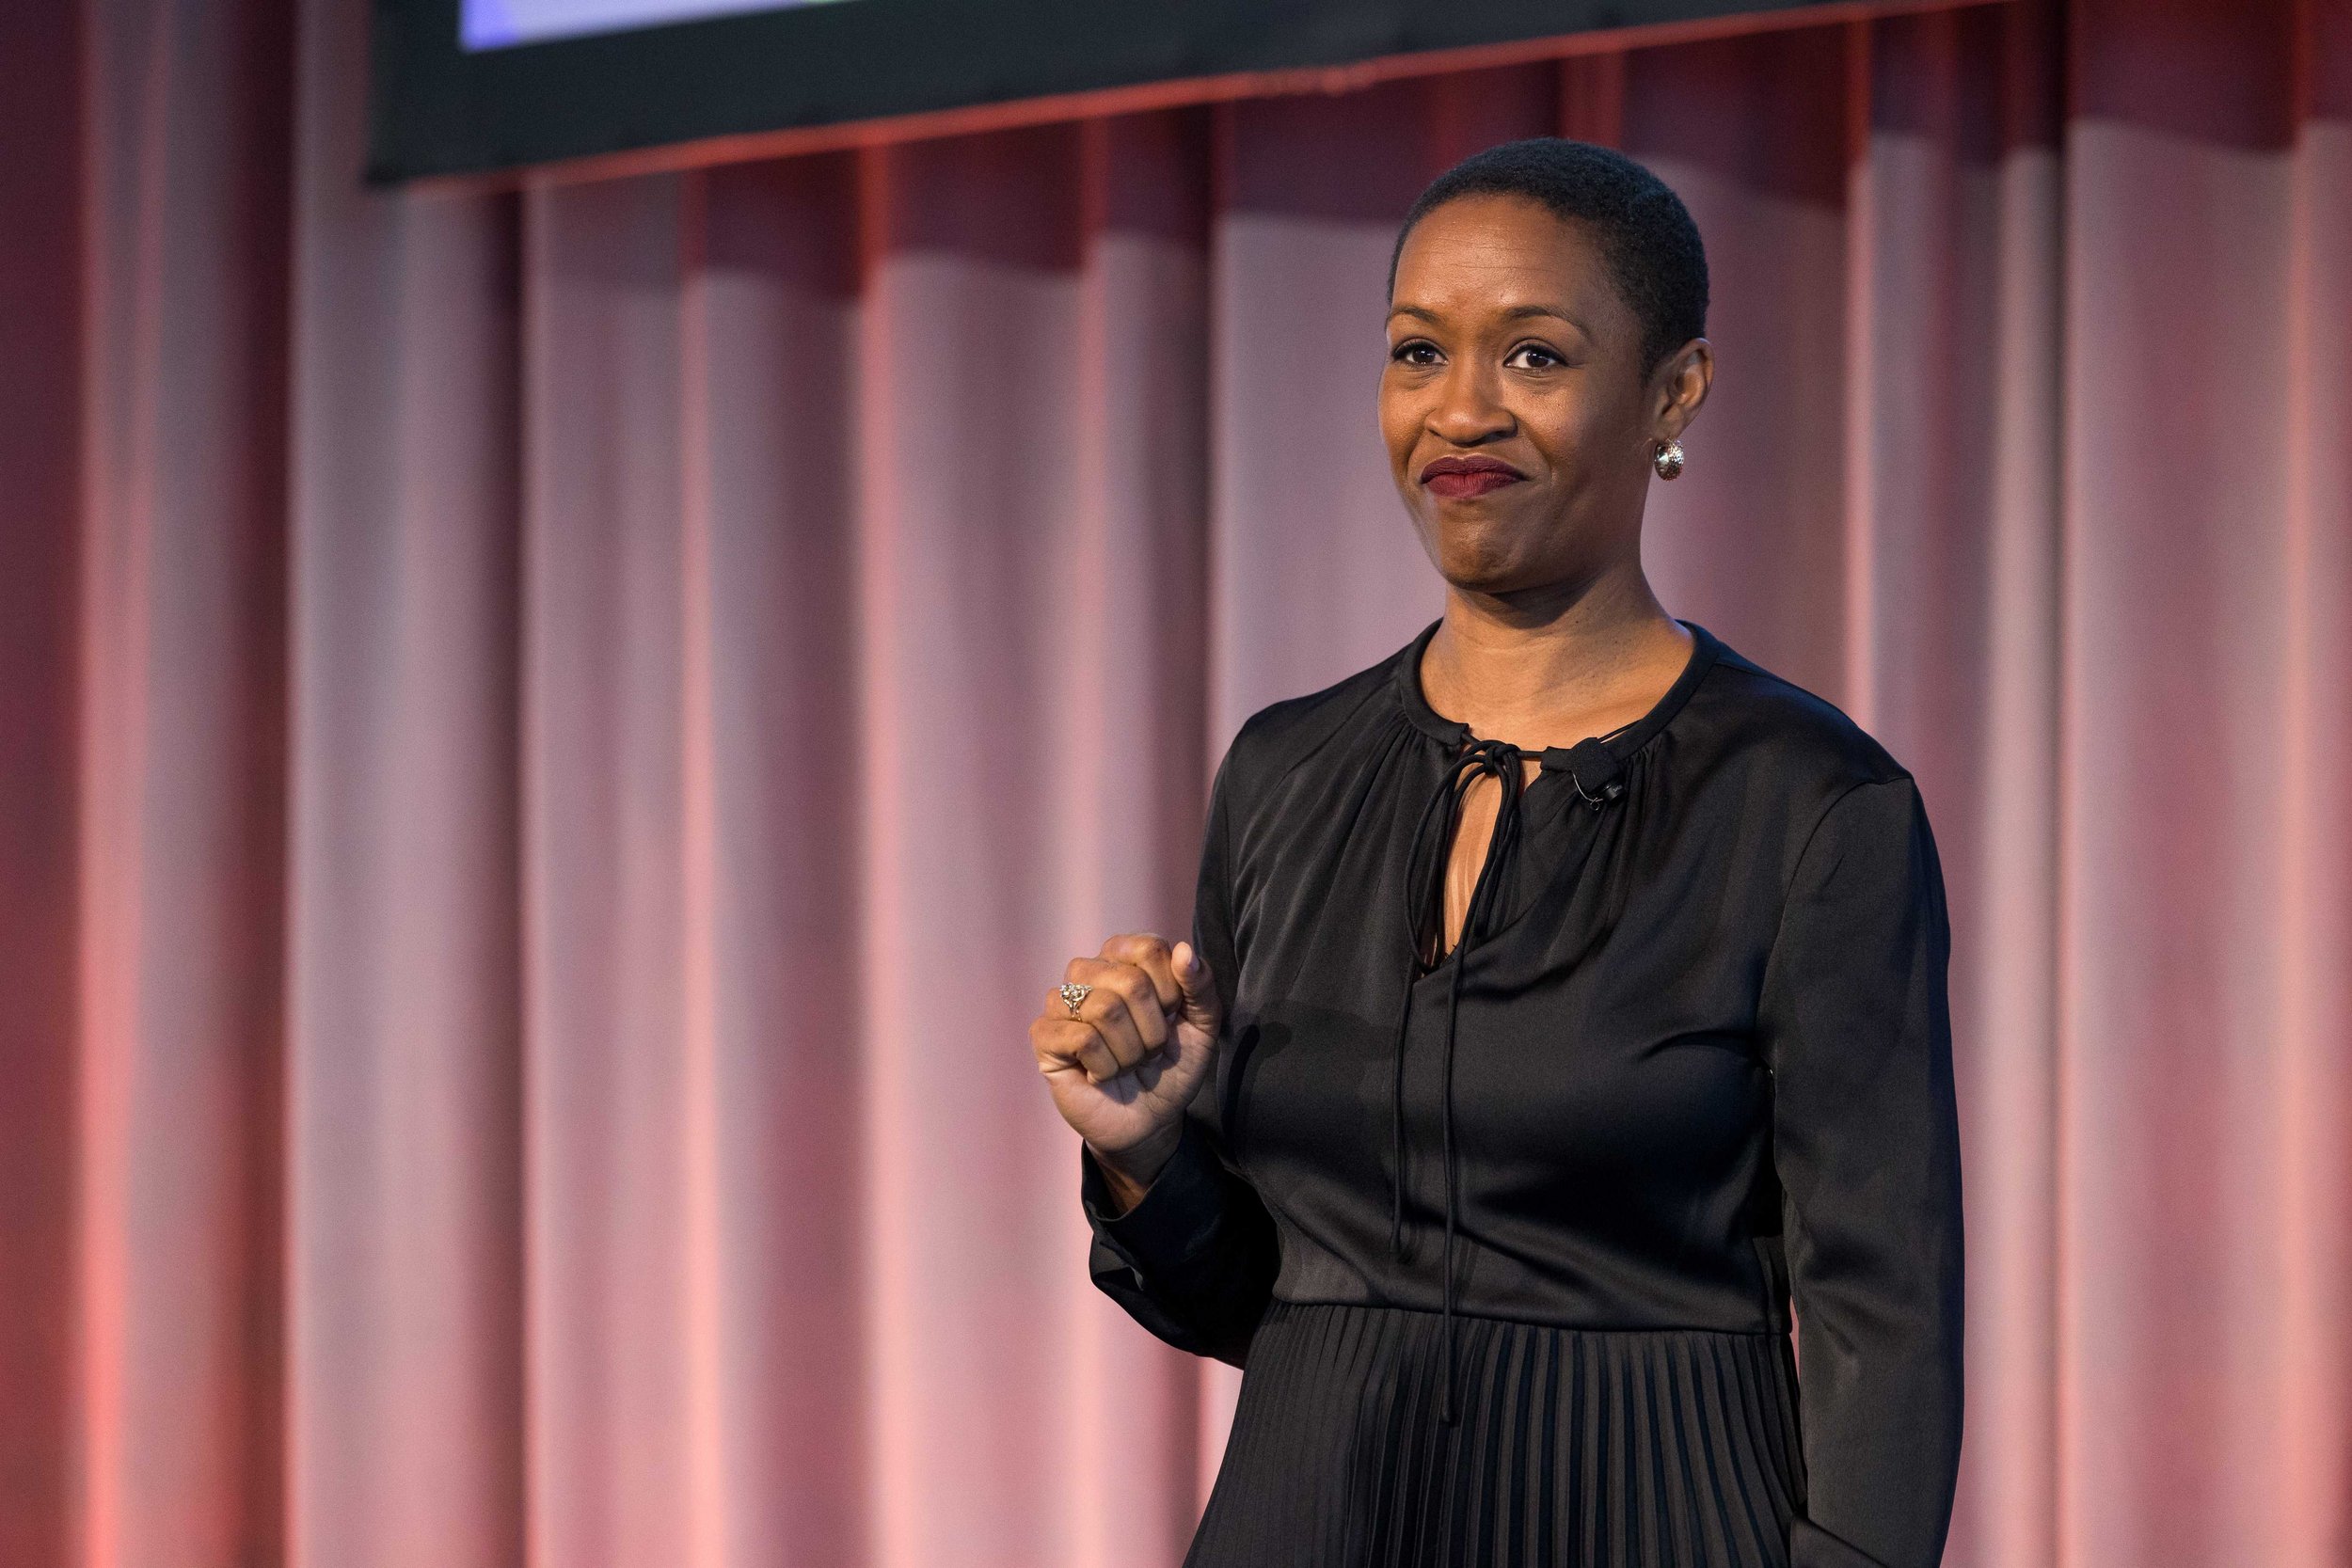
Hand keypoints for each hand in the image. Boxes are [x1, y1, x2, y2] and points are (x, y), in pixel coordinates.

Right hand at [1030, 933, 1221, 1204]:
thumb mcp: (1202, 1026)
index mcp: (1124, 957)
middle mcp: (1088, 971)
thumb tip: (1183, 950)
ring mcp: (1061, 1002)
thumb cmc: (1171, 1065)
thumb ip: (1201, 985)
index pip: (1150, 949)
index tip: (1170, 1019)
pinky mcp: (1044, 1035)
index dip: (1171, 992)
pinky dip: (1106, 1066)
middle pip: (1130, 981)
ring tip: (1126, 1063)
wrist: (1150, 1120)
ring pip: (1104, 1009)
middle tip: (1149, 1051)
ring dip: (1130, 1052)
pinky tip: (1101, 1075)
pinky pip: (1082, 1039)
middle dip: (1153, 1030)